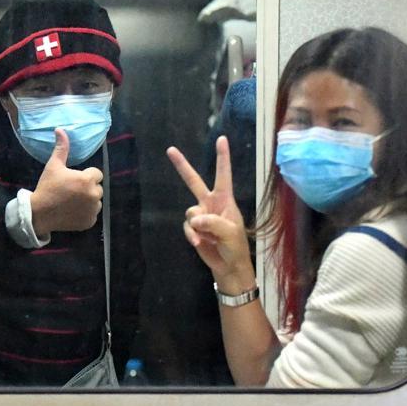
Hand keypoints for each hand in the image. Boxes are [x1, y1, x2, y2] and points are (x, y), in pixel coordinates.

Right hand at [29, 128, 103, 234]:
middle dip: (88, 188)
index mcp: (87, 180)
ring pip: (96, 202)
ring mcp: (93, 210)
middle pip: (97, 188)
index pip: (97, 174)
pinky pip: (92, 215)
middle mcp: (94, 195)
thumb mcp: (53, 166)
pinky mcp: (90, 222)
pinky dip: (85, 213)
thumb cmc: (47, 187)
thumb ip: (61, 148)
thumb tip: (60, 129)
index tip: (73, 180)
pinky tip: (72, 211)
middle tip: (71, 191)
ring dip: (88, 201)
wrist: (39, 213)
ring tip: (72, 201)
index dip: (85, 176)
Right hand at [166, 136, 253, 292]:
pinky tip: (198, 243)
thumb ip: (213, 222)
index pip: (223, 175)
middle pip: (193, 181)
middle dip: (182, 166)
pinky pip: (187, 226)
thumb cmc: (236, 246)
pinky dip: (191, 235)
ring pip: (189, 211)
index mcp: (225, 200)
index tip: (221, 139)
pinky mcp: (194, 229)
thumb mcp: (230, 233)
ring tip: (206, 237)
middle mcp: (211, 203)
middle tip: (170, 149)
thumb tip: (194, 218)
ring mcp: (201, 215)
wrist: (228, 266)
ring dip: (195, 225)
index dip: (222, 157)